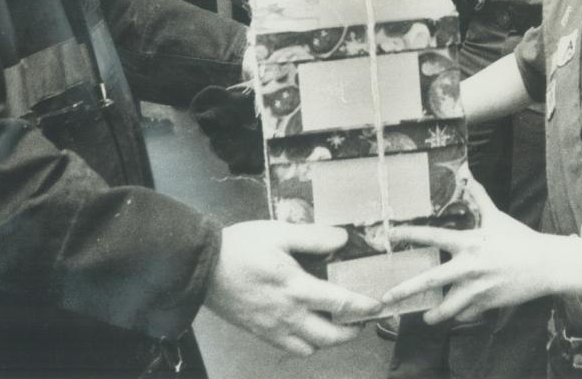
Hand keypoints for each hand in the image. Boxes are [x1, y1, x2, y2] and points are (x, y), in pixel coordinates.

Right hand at [203, 221, 379, 356]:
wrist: (203, 268)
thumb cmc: (241, 247)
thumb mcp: (279, 232)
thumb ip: (313, 237)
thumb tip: (342, 239)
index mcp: (296, 287)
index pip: (341, 304)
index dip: (364, 307)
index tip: (378, 305)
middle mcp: (288, 314)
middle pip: (330, 336)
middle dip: (352, 331)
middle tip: (361, 319)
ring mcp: (273, 328)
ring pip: (311, 347)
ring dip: (329, 340)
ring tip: (337, 324)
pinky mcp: (260, 333)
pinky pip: (291, 349)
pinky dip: (306, 344)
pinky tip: (308, 328)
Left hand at [380, 179, 558, 324]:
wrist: (545, 265)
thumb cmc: (520, 239)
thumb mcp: (497, 216)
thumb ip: (479, 196)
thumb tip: (468, 172)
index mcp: (468, 242)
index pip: (432, 236)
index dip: (410, 234)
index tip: (391, 234)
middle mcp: (468, 266)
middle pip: (430, 281)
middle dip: (405, 290)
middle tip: (386, 298)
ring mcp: (477, 288)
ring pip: (447, 308)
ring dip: (434, 315)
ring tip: (425, 317)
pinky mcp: (487, 304)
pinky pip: (467, 314)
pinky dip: (461, 315)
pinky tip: (458, 314)